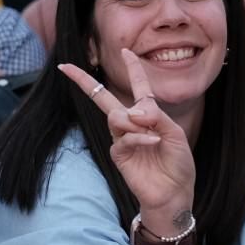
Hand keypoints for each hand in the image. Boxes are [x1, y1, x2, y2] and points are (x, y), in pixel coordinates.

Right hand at [59, 50, 193, 225]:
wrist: (174, 193)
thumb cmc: (178, 164)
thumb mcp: (176, 135)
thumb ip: (158, 118)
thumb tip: (135, 111)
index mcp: (148, 114)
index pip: (139, 86)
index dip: (133, 67)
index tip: (125, 50)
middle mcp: (131, 123)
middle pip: (103, 97)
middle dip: (83, 81)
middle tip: (65, 67)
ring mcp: (122, 139)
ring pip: (115, 116)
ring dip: (133, 122)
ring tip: (151, 134)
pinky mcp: (119, 155)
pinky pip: (123, 138)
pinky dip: (139, 138)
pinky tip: (153, 142)